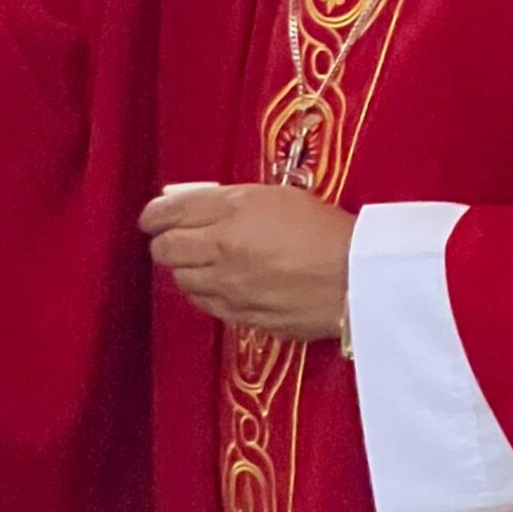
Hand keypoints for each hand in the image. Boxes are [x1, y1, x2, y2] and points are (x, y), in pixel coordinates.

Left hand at [139, 183, 352, 343]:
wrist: (359, 278)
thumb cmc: (325, 229)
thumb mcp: (276, 196)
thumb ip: (229, 200)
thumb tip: (191, 203)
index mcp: (230, 211)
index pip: (166, 213)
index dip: (153, 216)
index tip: (153, 218)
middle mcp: (221, 249)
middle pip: (163, 250)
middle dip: (164, 242)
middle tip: (176, 239)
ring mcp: (228, 287)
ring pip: (180, 280)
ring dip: (186, 269)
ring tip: (204, 263)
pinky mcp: (241, 316)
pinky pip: (205, 304)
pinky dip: (205, 293)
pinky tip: (222, 286)